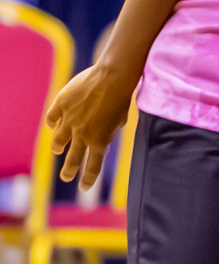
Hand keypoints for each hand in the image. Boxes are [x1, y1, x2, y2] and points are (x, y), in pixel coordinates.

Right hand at [44, 63, 136, 188]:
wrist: (114, 76)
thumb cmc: (121, 98)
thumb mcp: (119, 121)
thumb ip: (108, 134)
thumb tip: (101, 146)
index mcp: (100, 139)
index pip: (93, 166)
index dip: (88, 179)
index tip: (84, 187)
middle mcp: (82, 133)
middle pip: (72, 159)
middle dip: (69, 171)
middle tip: (67, 177)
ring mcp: (70, 120)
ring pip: (58, 141)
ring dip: (59, 147)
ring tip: (59, 149)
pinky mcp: (61, 105)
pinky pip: (52, 119)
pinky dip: (53, 123)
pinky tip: (55, 124)